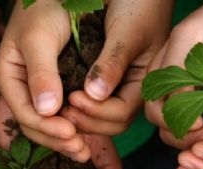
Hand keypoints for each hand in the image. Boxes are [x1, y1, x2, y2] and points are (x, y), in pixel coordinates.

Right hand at [0, 1, 85, 159]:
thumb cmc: (44, 8)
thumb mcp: (40, 38)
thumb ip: (42, 73)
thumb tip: (47, 110)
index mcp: (8, 78)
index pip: (25, 114)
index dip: (47, 129)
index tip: (71, 133)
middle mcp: (20, 91)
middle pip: (34, 127)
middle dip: (56, 141)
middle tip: (81, 150)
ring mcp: (38, 93)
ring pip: (48, 127)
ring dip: (65, 142)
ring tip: (84, 152)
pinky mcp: (56, 92)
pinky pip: (61, 118)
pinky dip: (73, 129)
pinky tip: (88, 138)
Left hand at [58, 0, 173, 137]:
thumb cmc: (139, 3)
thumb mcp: (127, 31)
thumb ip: (112, 63)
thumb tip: (94, 95)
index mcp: (146, 83)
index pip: (121, 114)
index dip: (96, 112)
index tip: (71, 98)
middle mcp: (134, 91)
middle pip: (111, 123)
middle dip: (86, 120)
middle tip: (59, 110)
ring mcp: (121, 87)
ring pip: (101, 117)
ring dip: (79, 116)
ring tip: (57, 106)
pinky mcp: (106, 80)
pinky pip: (92, 102)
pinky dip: (77, 105)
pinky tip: (60, 96)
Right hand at [145, 0, 202, 149]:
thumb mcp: (188, 37)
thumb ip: (175, 71)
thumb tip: (174, 108)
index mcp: (163, 77)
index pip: (156, 112)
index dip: (173, 122)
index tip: (199, 123)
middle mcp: (177, 92)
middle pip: (169, 129)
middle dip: (188, 137)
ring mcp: (200, 101)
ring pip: (190, 134)